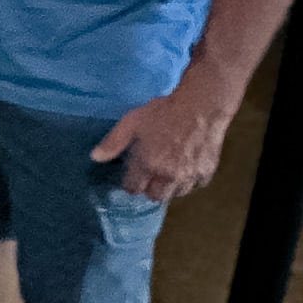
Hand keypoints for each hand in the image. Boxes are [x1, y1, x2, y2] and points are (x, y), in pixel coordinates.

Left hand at [89, 82, 234, 201]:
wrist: (202, 106)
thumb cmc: (164, 112)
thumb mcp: (131, 122)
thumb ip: (113, 142)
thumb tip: (95, 157)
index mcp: (148, 165)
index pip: (134, 188)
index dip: (130, 183)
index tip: (131, 175)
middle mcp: (168, 176)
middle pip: (155, 196)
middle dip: (149, 189)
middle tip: (149, 174)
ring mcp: (189, 176)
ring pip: (175, 194)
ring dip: (169, 187)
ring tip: (167, 172)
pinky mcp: (206, 173)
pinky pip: (194, 186)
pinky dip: (188, 181)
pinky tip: (185, 168)